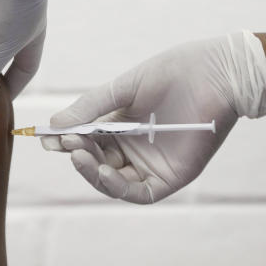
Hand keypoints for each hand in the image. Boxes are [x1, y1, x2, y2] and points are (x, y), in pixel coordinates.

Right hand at [42, 31, 265, 202]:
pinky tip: (102, 171)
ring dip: (92, 172)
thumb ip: (91, 107)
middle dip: (77, 153)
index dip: (66, 140)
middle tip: (66, 141)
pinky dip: (117, 186)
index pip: (86, 140)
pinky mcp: (171, 177)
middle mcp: (134, 147)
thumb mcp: (123, 88)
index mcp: (121, 124)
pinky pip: (139, 192)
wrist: (219, 73)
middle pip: (96, 162)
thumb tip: (55, 126)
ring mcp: (151, 164)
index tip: (47, 137)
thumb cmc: (175, 73)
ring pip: (113, 181)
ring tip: (78, 153)